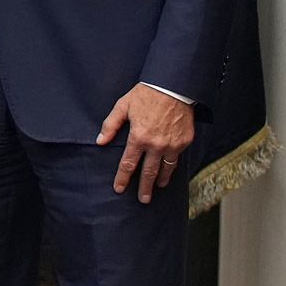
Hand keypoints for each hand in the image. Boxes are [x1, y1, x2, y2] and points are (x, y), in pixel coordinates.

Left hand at [100, 85, 195, 203]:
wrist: (174, 86)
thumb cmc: (147, 94)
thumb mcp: (123, 106)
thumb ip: (111, 125)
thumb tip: (100, 141)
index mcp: (139, 137)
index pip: (128, 164)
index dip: (123, 178)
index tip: (119, 188)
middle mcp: (156, 145)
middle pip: (148, 172)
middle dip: (144, 188)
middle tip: (143, 200)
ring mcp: (172, 144)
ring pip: (166, 168)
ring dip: (161, 179)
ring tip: (158, 187)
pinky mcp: (185, 140)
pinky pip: (177, 157)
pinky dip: (173, 164)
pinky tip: (169, 168)